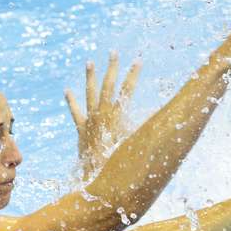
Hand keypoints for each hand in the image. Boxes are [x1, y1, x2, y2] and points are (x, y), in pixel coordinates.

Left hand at [65, 52, 141, 178]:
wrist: (98, 177)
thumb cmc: (120, 162)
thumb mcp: (136, 144)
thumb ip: (148, 128)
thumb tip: (163, 115)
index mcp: (117, 116)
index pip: (127, 90)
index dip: (133, 75)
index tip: (139, 60)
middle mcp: (102, 114)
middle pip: (108, 86)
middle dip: (112, 68)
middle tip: (114, 53)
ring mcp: (90, 121)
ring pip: (90, 94)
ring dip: (91, 77)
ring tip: (89, 62)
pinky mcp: (82, 130)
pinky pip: (76, 112)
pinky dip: (72, 101)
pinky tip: (67, 90)